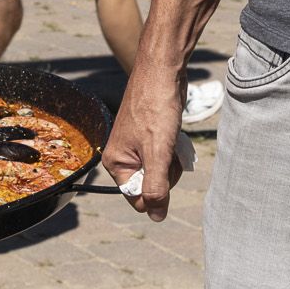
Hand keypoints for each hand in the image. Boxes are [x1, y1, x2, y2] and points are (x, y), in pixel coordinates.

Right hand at [103, 57, 186, 221]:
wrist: (162, 71)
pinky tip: (173, 133)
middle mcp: (122, 156)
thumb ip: (156, 187)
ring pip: (160, 171)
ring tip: (171, 138)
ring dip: (171, 160)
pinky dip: (172, 149)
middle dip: (166, 173)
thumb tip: (156, 218)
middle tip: (168, 149)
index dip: (157, 191)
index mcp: (116, 163)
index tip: (164, 167)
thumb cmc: (156, 108)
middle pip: (150, 186)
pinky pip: (163, 156)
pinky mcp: (149, 136)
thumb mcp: (158, 153)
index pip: (138, 199)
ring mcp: (136, 146)